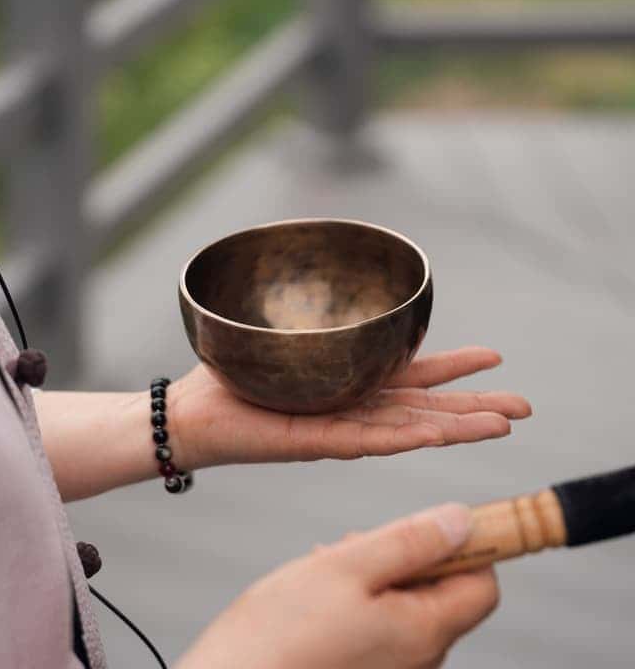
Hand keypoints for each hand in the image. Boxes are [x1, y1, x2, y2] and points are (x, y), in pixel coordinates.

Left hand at [170, 347, 529, 470]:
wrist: (192, 411)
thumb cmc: (234, 376)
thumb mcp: (283, 340)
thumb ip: (313, 320)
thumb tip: (329, 273)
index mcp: (349, 386)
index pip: (409, 379)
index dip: (452, 371)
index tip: (494, 359)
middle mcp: (350, 410)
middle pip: (421, 410)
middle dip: (472, 409)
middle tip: (523, 408)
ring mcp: (335, 428)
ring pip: (405, 429)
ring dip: (454, 428)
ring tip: (501, 424)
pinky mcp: (310, 441)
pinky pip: (364, 439)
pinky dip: (402, 438)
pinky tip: (439, 435)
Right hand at [177, 503, 498, 668]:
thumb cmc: (281, 632)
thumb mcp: (347, 566)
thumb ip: (410, 541)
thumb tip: (462, 521)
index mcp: (424, 632)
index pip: (483, 584)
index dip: (465, 545)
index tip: (429, 522)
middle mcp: (419, 660)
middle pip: (443, 592)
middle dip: (407, 556)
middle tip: (357, 545)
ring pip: (408, 606)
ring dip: (379, 575)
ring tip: (331, 567)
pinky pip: (384, 627)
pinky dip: (363, 601)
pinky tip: (323, 593)